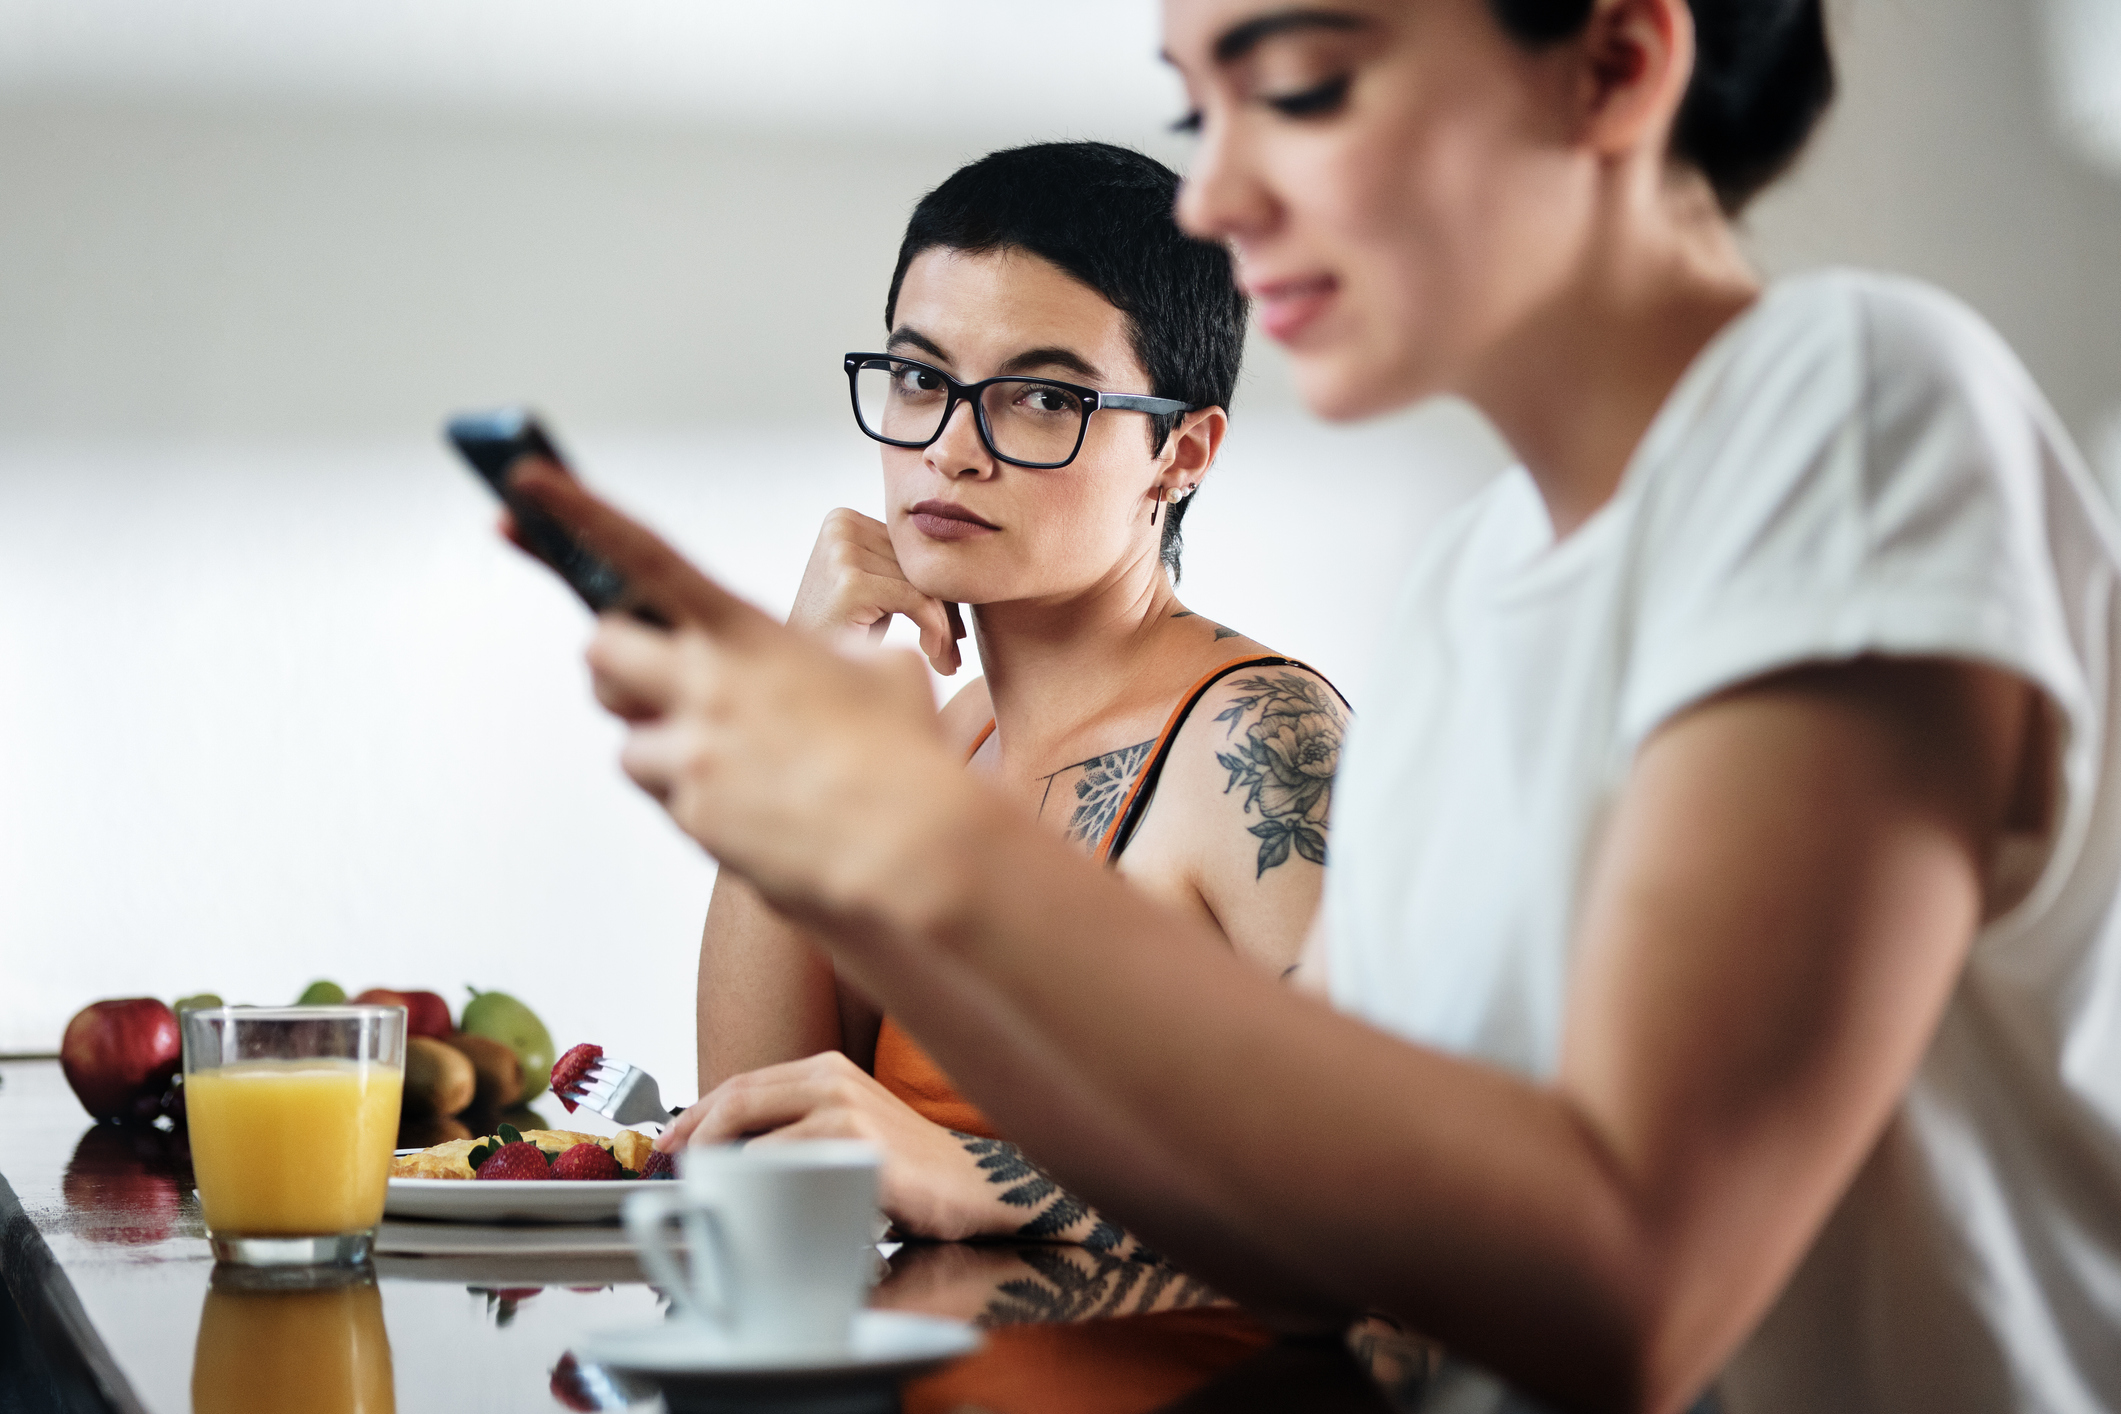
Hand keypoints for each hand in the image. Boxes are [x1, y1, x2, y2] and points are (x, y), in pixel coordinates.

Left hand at [506, 465, 968, 921]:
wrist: (906, 848)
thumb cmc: (905, 755)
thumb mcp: (879, 670)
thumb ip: (829, 654)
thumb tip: (825, 664)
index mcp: (746, 633)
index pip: (646, 556)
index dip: (580, 512)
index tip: (525, 478)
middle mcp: (704, 687)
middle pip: (600, 653)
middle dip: (616, 664)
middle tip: (653, 677)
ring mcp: (692, 755)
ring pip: (628, 741)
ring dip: (662, 744)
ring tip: (733, 760)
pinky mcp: (691, 817)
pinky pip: (668, 799)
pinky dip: (698, 799)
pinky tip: (757, 807)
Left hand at [659, 1051, 1004, 1240]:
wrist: (970, 1185)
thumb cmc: (905, 1167)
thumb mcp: (845, 1130)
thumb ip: (795, 1128)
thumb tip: (727, 1155)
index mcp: (826, 1068)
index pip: (742, 1082)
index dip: (696, 1113)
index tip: (670, 1143)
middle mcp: (831, 1077)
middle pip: (737, 1098)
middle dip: (692, 1134)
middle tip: (673, 1168)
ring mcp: (843, 1106)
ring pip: (750, 1127)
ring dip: (716, 1163)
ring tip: (707, 1191)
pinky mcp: (854, 1141)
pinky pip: (779, 1161)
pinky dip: (753, 1182)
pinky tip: (750, 1202)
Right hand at [790, 508, 963, 675]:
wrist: (800, 674)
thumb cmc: (841, 635)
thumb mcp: (874, 589)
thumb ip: (904, 567)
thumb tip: (968, 567)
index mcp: (844, 519)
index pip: (912, 550)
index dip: (940, 591)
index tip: (958, 632)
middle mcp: (840, 526)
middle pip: (919, 565)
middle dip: (945, 611)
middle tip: (957, 652)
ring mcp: (842, 551)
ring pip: (923, 584)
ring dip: (944, 627)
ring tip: (949, 662)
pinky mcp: (850, 581)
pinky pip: (916, 600)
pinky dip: (934, 629)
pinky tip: (934, 656)